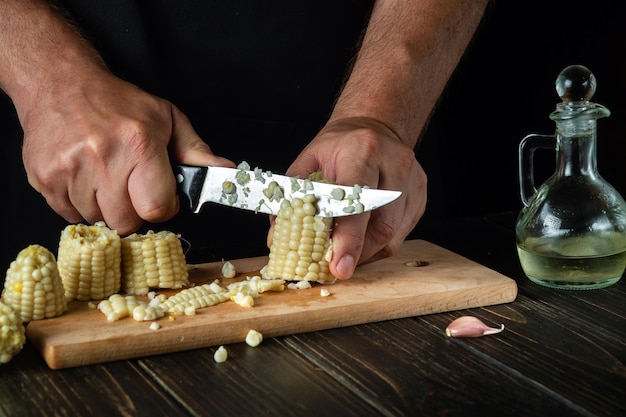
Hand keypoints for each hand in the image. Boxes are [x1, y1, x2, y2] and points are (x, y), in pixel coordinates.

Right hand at [20, 70, 233, 234]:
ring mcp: (70, 170)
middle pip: (126, 222)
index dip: (162, 208)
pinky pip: (70, 216)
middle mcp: (103, 158)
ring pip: (98, 221)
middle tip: (130, 187)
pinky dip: (80, 205)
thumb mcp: (166, 118)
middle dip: (134, 211)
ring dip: (106, 208)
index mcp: (139, 145)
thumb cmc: (117, 103)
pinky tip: (85, 179)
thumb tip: (226, 171)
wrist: (60, 83)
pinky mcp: (44, 178)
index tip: (159, 197)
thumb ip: (196, 151)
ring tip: (105, 178)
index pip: (156, 208)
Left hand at [274, 117, 426, 278]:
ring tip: (345, 255)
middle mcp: (395, 164)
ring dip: (365, 253)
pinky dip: (377, 246)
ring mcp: (412, 182)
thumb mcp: (309, 161)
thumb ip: (293, 198)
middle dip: (356, 254)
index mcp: (364, 150)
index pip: (358, 200)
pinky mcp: (420, 197)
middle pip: (381, 225)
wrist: (374, 128)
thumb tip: (277, 237)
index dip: (349, 238)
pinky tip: (361, 243)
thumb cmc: (339, 147)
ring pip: (393, 235)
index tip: (338, 265)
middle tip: (336, 269)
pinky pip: (400, 234)